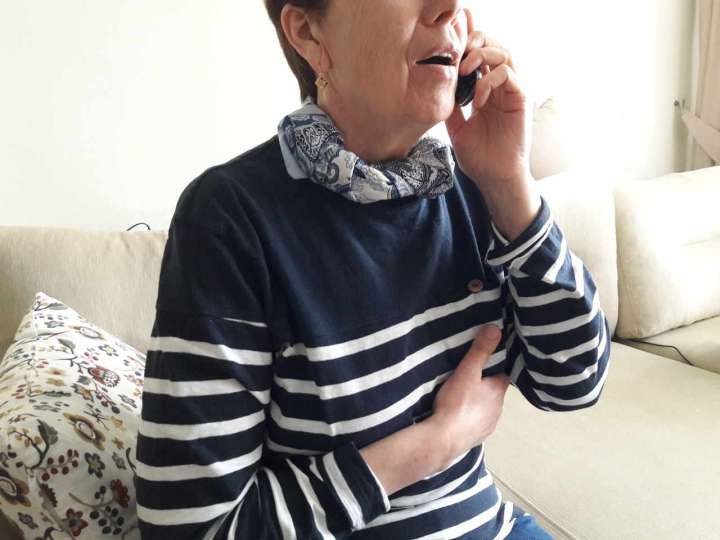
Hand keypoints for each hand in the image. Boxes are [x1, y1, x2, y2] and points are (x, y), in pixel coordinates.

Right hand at [429, 324, 510, 461]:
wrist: (443, 440)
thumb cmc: (456, 403)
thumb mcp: (467, 371)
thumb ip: (480, 350)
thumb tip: (496, 328)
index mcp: (498, 391)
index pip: (503, 374)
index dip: (496, 367)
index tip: (487, 361)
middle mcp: (498, 409)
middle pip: (494, 392)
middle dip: (485, 385)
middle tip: (471, 377)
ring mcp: (488, 426)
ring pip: (486, 409)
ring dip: (478, 403)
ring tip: (463, 396)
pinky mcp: (477, 438)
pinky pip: (476, 423)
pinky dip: (470, 418)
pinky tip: (459, 415)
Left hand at [446, 8, 533, 201]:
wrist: (493, 178)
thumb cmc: (478, 156)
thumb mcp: (456, 126)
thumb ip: (451, 104)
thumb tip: (436, 85)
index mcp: (486, 89)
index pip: (479, 55)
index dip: (467, 42)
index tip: (450, 42)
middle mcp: (500, 86)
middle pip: (494, 45)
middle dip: (475, 41)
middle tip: (458, 54)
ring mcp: (512, 91)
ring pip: (504, 53)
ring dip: (482, 55)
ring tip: (465, 71)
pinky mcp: (521, 99)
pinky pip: (509, 75)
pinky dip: (490, 81)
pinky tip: (477, 100)